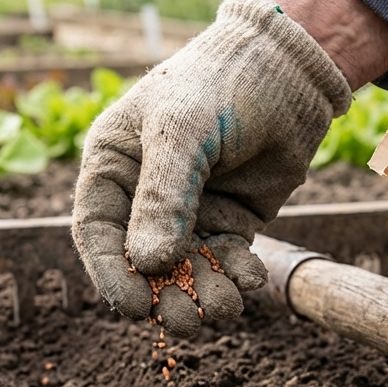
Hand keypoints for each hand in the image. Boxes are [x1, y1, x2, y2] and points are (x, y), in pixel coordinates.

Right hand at [71, 0, 351, 336]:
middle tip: (185, 320)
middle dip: (163, 295)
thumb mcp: (182, 132)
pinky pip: (225, 260)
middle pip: (141, 263)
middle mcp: (143, 194)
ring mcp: (188, 210)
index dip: (111, 275)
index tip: (135, 308)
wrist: (290, 66)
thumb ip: (162, 197)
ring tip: (224, 306)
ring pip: (185, 269)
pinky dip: (236, 276)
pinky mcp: (229, 219)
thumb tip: (148, 264)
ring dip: (202, 293)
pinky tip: (252, 279)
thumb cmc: (222, 82)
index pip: (97, 232)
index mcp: (113, 166)